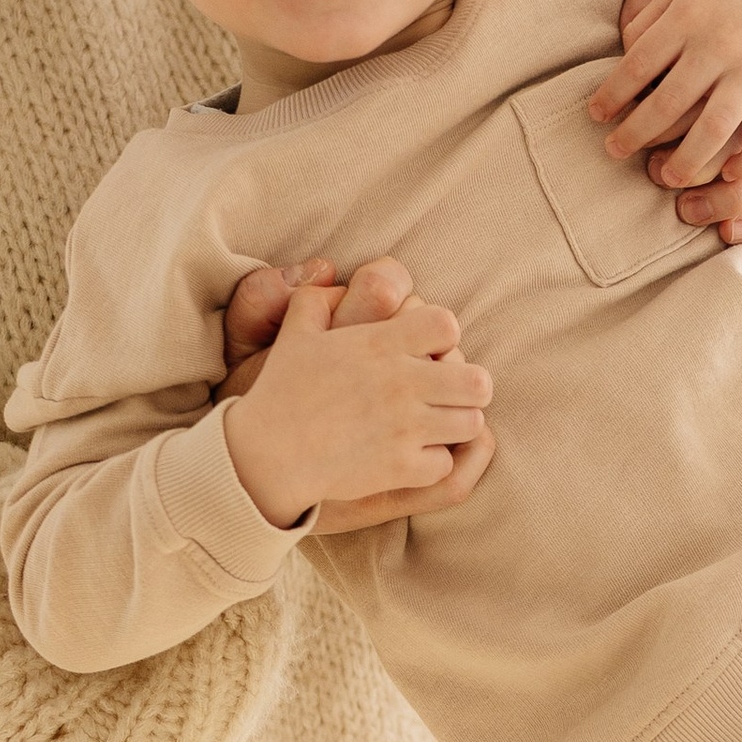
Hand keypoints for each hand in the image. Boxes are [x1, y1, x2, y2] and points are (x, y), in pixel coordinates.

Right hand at [221, 255, 495, 529]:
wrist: (264, 457)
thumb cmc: (279, 393)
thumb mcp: (294, 335)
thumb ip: (315, 299)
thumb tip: (328, 274)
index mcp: (379, 344)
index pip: (446, 325)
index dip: (444, 338)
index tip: (429, 353)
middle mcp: (401, 382)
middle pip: (477, 380)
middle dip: (467, 387)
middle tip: (448, 396)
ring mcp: (405, 427)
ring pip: (470, 423)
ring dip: (456, 424)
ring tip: (435, 427)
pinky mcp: (401, 467)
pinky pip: (445, 463)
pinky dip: (433, 463)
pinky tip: (412, 459)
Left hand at [582, 0, 741, 240]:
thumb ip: (645, 22)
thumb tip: (617, 64)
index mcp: (688, 16)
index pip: (639, 63)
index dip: (612, 95)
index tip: (595, 117)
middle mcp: (720, 43)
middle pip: (669, 102)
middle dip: (636, 133)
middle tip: (613, 151)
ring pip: (714, 128)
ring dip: (685, 161)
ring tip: (664, 178)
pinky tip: (728, 177)